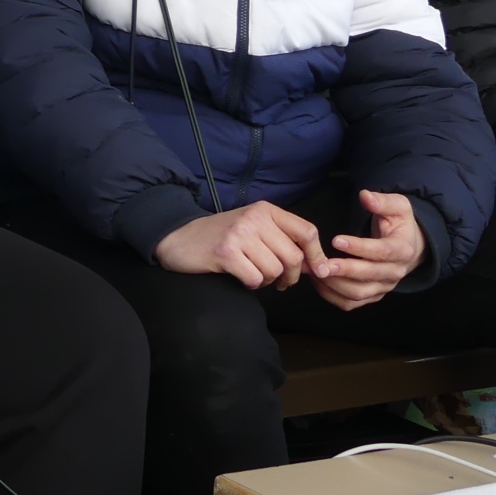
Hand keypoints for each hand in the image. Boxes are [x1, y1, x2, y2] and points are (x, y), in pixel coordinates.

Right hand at [153, 202, 331, 290]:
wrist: (178, 237)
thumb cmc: (221, 236)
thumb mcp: (253, 228)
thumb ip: (282, 240)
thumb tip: (316, 265)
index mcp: (265, 210)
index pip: (307, 232)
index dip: (316, 255)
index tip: (317, 271)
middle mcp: (254, 219)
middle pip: (293, 257)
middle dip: (290, 276)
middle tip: (279, 281)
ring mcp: (239, 235)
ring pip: (275, 270)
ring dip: (267, 280)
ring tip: (253, 273)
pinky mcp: (226, 253)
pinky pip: (255, 279)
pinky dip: (251, 284)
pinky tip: (240, 276)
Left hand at [313, 190, 425, 310]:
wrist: (410, 247)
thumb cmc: (400, 224)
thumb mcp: (398, 206)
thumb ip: (382, 201)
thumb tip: (365, 196)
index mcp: (402, 250)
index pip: (382, 252)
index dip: (359, 248)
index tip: (336, 240)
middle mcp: (395, 272)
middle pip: (369, 276)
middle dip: (344, 270)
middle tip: (321, 264)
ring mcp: (384, 287)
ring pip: (359, 293)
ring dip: (335, 285)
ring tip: (315, 271)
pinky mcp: (373, 295)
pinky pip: (352, 303)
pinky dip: (333, 296)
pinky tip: (317, 282)